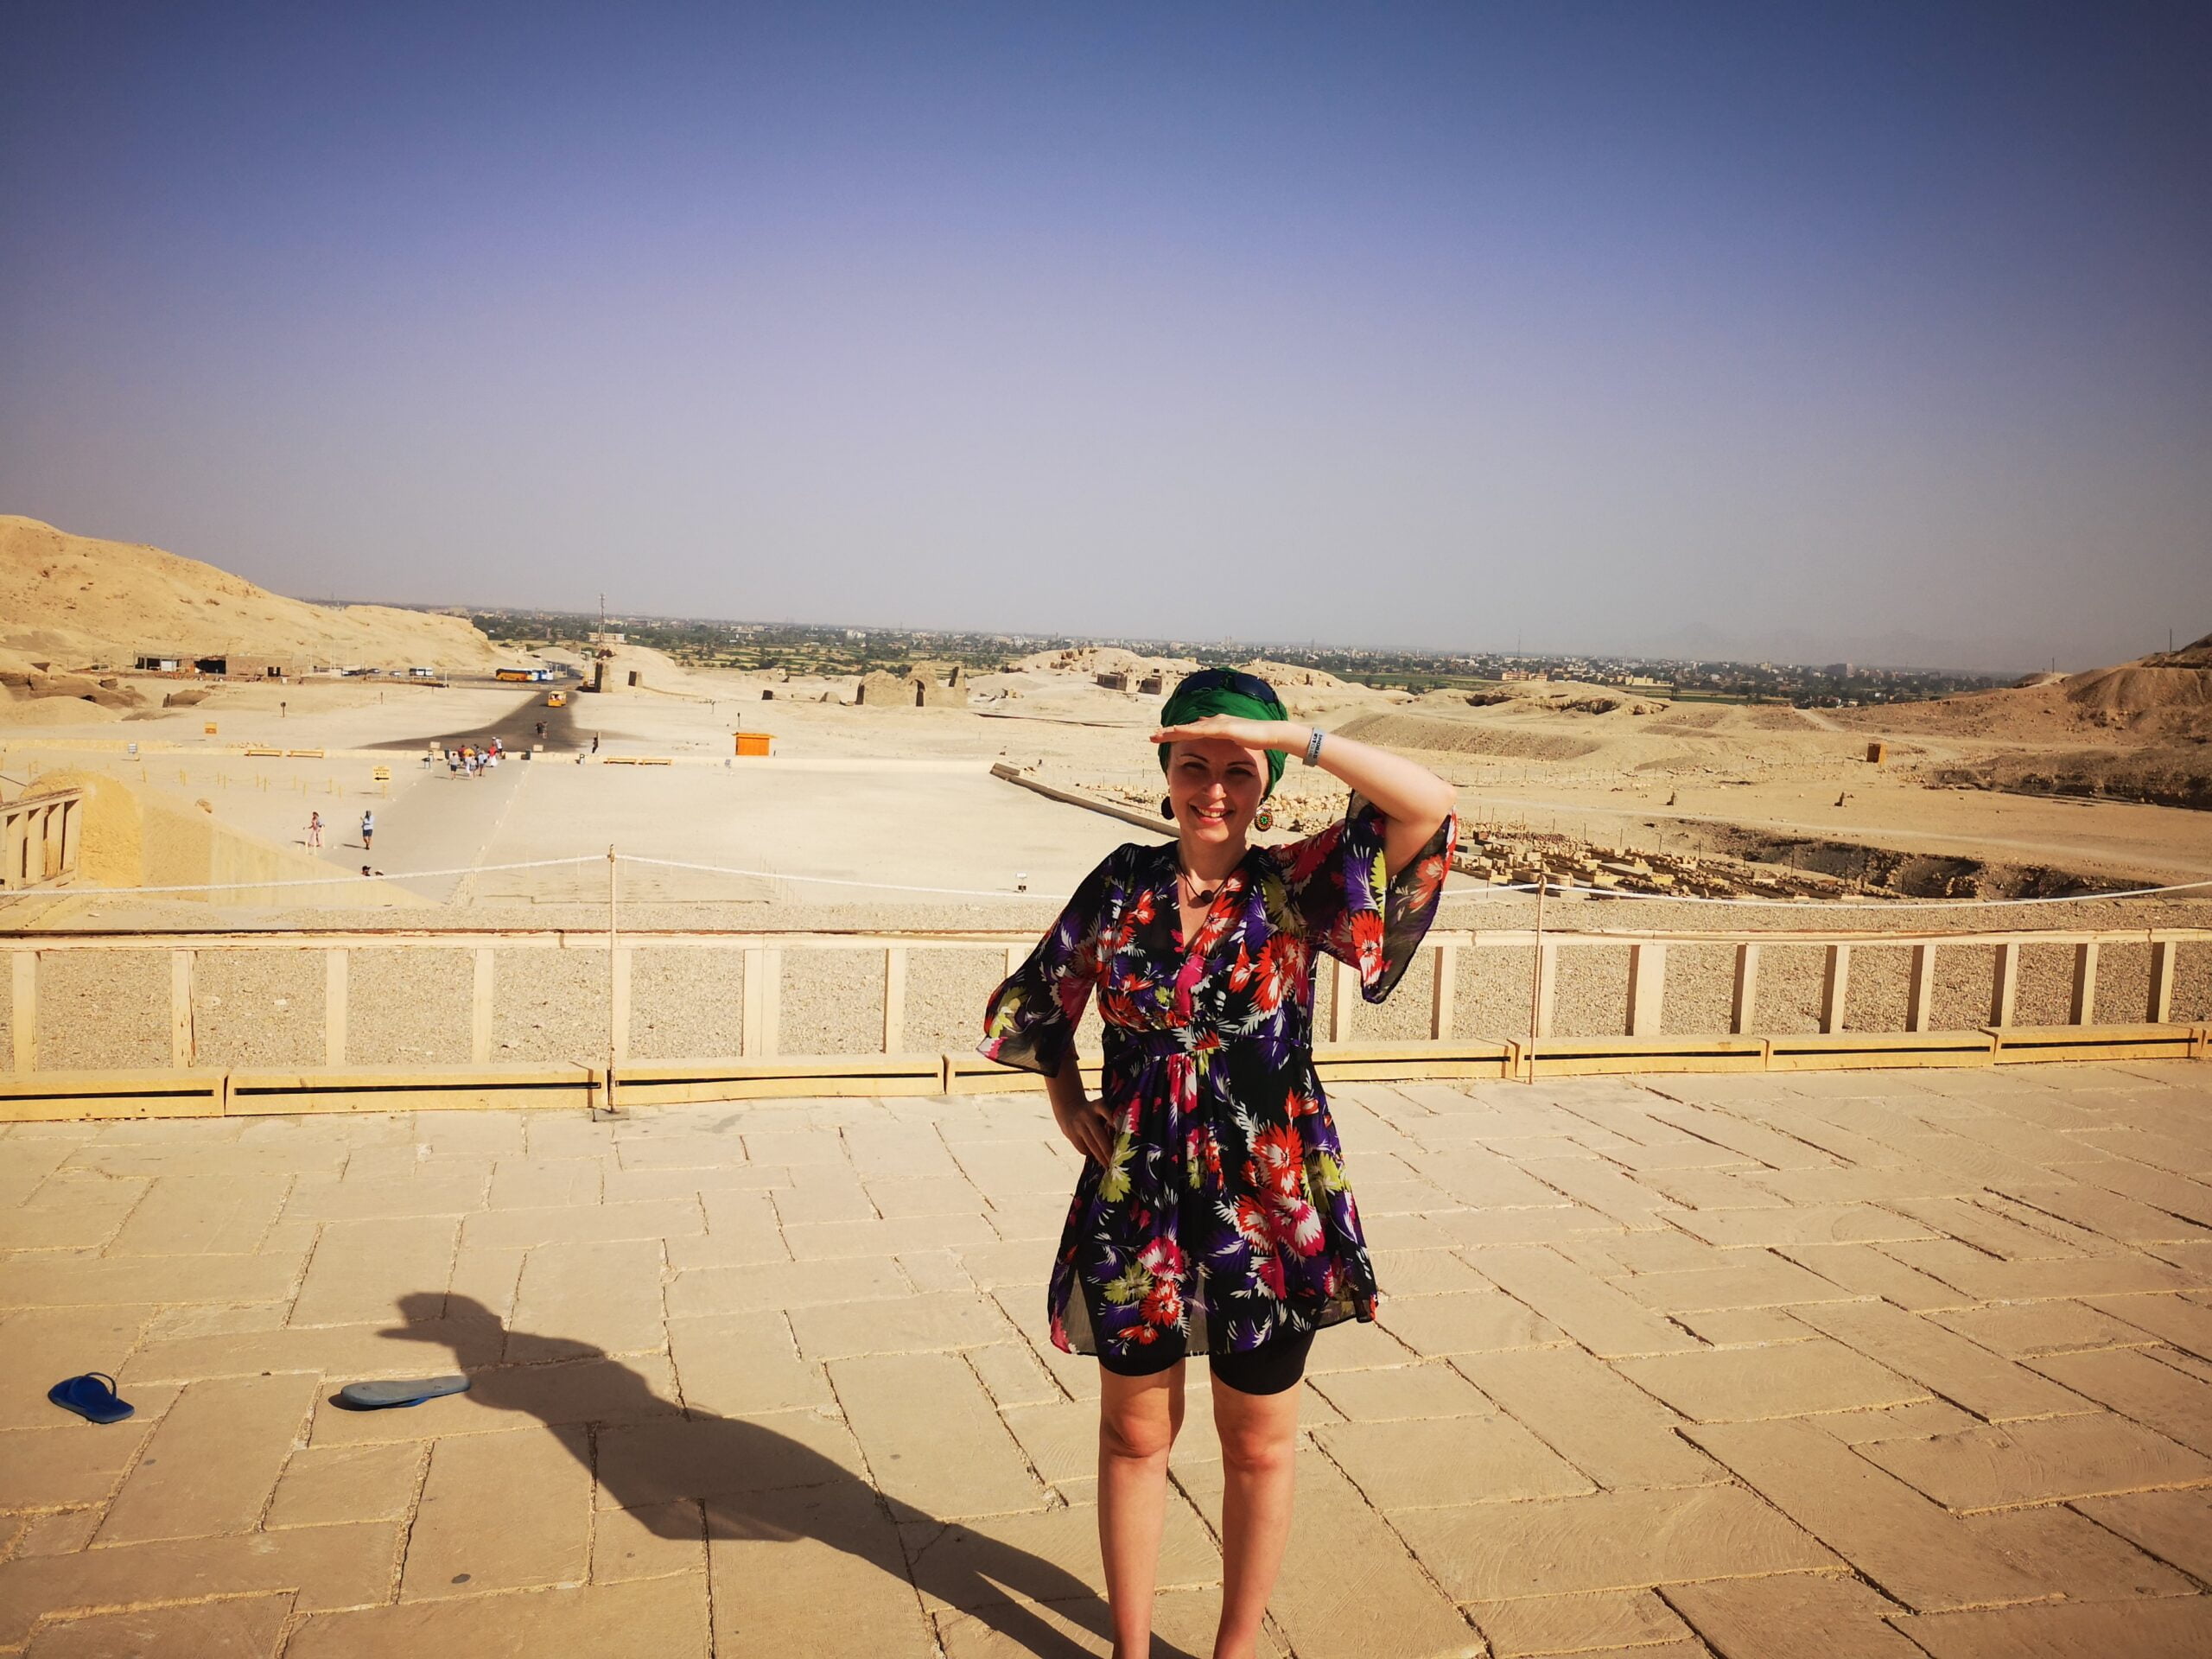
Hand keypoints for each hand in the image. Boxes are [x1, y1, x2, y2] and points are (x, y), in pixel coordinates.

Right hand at [1051, 1091, 1114, 1163]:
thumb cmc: (1091, 1111)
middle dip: (1108, 1150)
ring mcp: (1078, 1125)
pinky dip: (1088, 1152)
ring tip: (1107, 1165)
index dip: (1112, 1119)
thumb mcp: (1099, 1107)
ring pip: (1091, 1144)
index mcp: (1098, 1106)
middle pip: (1099, 1135)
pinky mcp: (1071, 1133)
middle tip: (1115, 1162)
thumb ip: (1108, 1117)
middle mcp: (1088, 1115)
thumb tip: (1120, 1137)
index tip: (1118, 1129)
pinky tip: (1092, 1153)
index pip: (1106, 1112)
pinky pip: (1082, 1148)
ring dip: (1100, 1156)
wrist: (1068, 1107)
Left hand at [1148, 714, 1301, 751]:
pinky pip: (1199, 731)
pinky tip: (1174, 733)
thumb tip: (1220, 748)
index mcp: (1217, 725)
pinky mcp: (1221, 728)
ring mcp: (1217, 723)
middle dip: (1168, 732)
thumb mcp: (1237, 741)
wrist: (1270, 733)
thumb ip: (1227, 743)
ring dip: (1171, 732)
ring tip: (1156, 735)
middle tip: (1152, 736)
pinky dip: (1185, 732)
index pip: (1193, 730)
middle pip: (1187, 727)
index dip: (1178, 734)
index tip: (1164, 738)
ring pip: (1189, 728)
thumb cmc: (1256, 739)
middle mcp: (1214, 721)